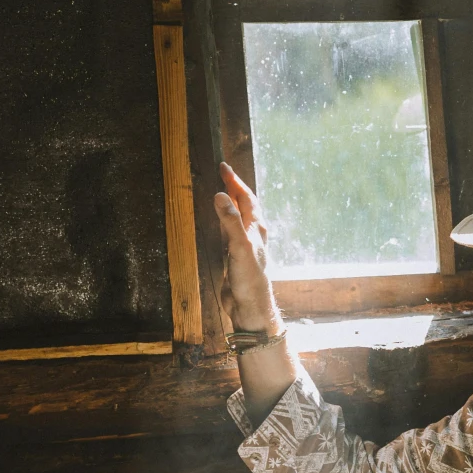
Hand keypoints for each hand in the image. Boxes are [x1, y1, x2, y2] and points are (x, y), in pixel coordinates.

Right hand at [214, 163, 280, 333]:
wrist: (250, 306)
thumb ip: (230, 221)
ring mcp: (244, 245)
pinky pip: (229, 233)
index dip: (234, 181)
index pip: (246, 197)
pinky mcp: (235, 257)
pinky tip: (217, 225)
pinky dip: (223, 223)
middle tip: (221, 173)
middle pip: (244, 205)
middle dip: (233, 188)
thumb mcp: (239, 246)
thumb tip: (221, 196)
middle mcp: (252, 234)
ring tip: (220, 192)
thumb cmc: (249, 278)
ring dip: (229, 204)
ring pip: (237, 218)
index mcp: (255, 228)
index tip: (223, 167)